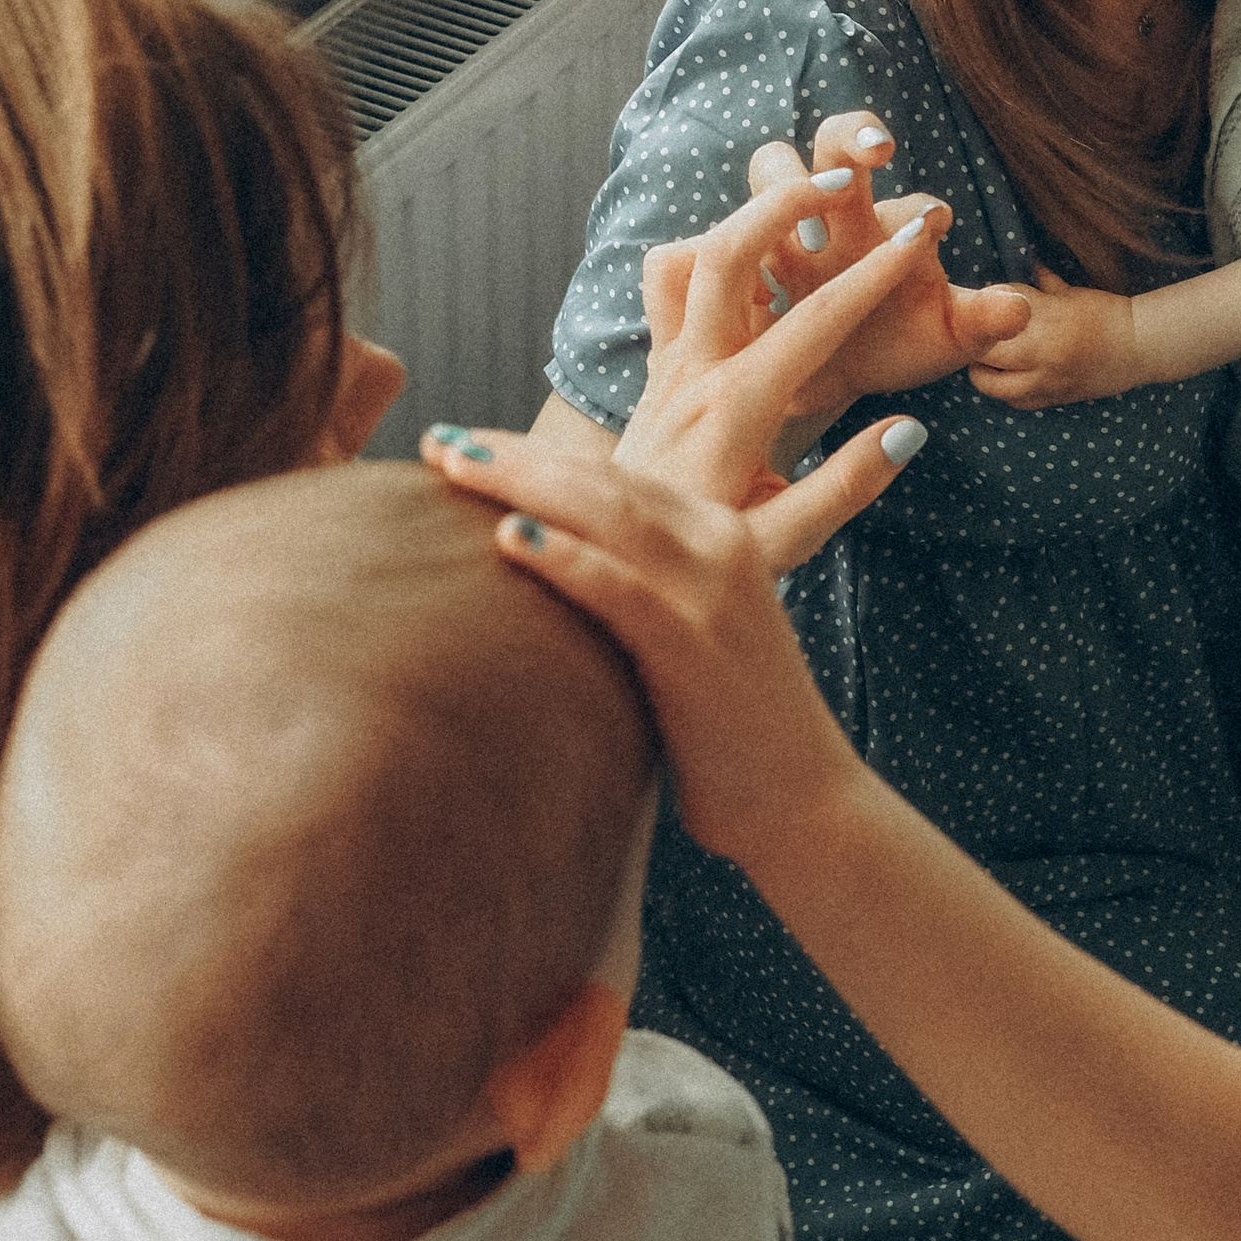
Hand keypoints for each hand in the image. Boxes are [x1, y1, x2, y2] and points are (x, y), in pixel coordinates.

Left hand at [422, 427, 862, 872]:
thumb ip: (636, 589)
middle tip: (437, 440)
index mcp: (716, 533)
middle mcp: (718, 545)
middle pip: (601, 480)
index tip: (461, 443)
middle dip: (514, 456)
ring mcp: (711, 593)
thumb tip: (545, 574)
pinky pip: (621, 589)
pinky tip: (509, 537)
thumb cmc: (728, 727)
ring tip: (454, 466)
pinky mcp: (696, 645)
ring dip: (524, 484)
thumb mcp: (688, 632)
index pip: (612, 474)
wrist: (804, 801)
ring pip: (606, 514)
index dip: (533, 453)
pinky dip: (564, 559)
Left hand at [572, 166, 959, 567]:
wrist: (617, 577)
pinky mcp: (654, 370)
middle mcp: (693, 375)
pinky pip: (665, 289)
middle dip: (784, 201)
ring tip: (798, 203)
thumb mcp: (786, 541)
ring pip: (683, 258)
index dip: (874, 272)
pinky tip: (751, 269)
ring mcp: (665, 367)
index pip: (817, 320)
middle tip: (840, 174)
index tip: (920, 234)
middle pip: (725, 253)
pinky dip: (701, 258)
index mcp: (736, 411)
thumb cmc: (707, 569)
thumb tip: (907, 429)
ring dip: (737, 219)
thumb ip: (848, 485)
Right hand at [735, 116, 1029, 416]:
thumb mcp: (944, 339)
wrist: (833, 379)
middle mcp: (834, 215)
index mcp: (889, 227)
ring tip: (793, 235)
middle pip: (834, 141)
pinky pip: (722, 237)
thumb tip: (1021, 307)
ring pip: (770, 171)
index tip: (934, 228)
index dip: (923, 210)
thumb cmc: (899, 344)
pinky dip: (725, 248)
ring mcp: (782, 234)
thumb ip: (982, 320)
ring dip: (780, 186)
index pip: (912, 201)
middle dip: (853, 136)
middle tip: (878, 152)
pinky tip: (741, 296)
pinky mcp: (741, 264)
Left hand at [968, 269, 1140, 407]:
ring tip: (986, 361)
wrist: (1139, 346)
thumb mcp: (1071, 294)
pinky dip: (1006, 392)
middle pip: (985, 351)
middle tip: (974, 336)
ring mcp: (1047, 380)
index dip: (985, 305)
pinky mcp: (1055, 398)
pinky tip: (1008, 379)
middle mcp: (1043, 352)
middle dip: (974, 343)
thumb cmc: (1105, 314)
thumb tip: (1013, 274)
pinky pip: (1017, 402)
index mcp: (1048, 318)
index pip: (998, 312)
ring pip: (994, 385)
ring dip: (983, 373)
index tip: (984, 302)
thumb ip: (1040, 285)